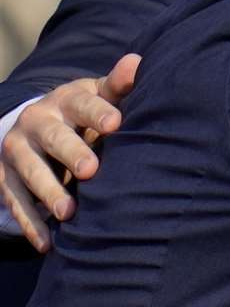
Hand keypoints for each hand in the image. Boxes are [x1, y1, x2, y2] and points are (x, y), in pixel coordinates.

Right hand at [0, 53, 139, 252]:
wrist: (38, 123)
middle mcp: (37, 121)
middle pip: (53, 136)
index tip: (116, 123)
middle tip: (92, 171)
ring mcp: (17, 150)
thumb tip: (138, 63)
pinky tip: (47, 243)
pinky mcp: (4, 178)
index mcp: (65, 99)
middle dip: (71, 152)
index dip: (98, 112)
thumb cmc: (86, 111)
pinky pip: (15, 202)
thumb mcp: (99, 95)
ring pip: (29, 171)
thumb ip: (118, 86)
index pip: (82, 103)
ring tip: (70, 213)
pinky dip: (31, 223)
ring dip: (49, 192)